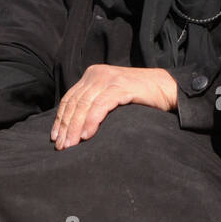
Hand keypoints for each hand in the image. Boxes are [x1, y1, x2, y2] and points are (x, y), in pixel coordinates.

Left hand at [51, 64, 177, 149]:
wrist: (165, 88)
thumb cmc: (138, 97)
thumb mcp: (110, 95)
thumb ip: (94, 102)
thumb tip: (74, 126)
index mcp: (92, 75)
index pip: (69, 98)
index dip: (60, 119)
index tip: (55, 139)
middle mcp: (97, 74)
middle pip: (75, 103)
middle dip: (66, 127)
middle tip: (61, 147)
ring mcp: (109, 79)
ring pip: (84, 105)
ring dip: (75, 127)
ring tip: (71, 145)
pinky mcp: (121, 86)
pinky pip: (101, 105)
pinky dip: (91, 121)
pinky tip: (87, 135)